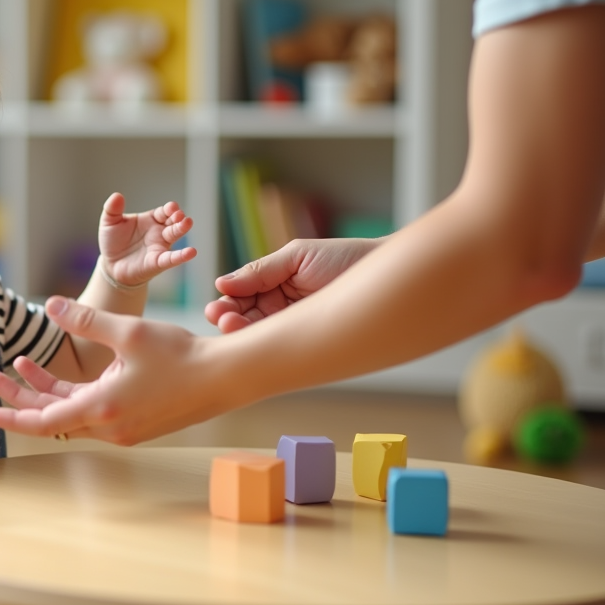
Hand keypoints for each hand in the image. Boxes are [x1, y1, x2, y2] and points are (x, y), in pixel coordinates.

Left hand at [0, 297, 225, 445]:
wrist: (226, 377)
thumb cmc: (181, 354)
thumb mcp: (129, 331)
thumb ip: (86, 319)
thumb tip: (50, 306)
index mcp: (104, 408)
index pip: (44, 421)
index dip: (12, 415)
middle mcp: (110, 426)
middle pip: (51, 418)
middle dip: (19, 397)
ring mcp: (123, 429)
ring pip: (71, 413)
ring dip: (46, 391)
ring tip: (22, 365)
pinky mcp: (134, 423)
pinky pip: (91, 412)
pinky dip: (71, 394)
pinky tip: (63, 372)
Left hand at [98, 192, 195, 287]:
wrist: (111, 265)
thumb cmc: (113, 242)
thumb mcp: (109, 223)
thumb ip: (112, 209)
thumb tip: (117, 195)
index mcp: (151, 220)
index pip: (164, 211)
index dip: (169, 209)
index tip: (172, 207)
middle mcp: (159, 232)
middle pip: (173, 222)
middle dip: (178, 217)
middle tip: (179, 214)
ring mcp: (160, 247)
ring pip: (174, 236)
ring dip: (181, 229)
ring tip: (187, 223)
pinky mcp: (157, 262)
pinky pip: (171, 259)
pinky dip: (182, 256)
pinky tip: (191, 252)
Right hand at [205, 237, 382, 332]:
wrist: (387, 275)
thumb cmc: (345, 258)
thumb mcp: (298, 256)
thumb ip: (261, 270)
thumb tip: (222, 283)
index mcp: (271, 282)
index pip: (238, 296)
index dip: (226, 304)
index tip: (217, 309)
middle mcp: (277, 305)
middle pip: (241, 317)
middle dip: (228, 320)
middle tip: (224, 321)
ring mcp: (290, 324)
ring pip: (257, 335)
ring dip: (241, 334)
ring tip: (234, 329)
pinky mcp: (306, 340)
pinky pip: (280, 346)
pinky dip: (264, 347)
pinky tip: (254, 346)